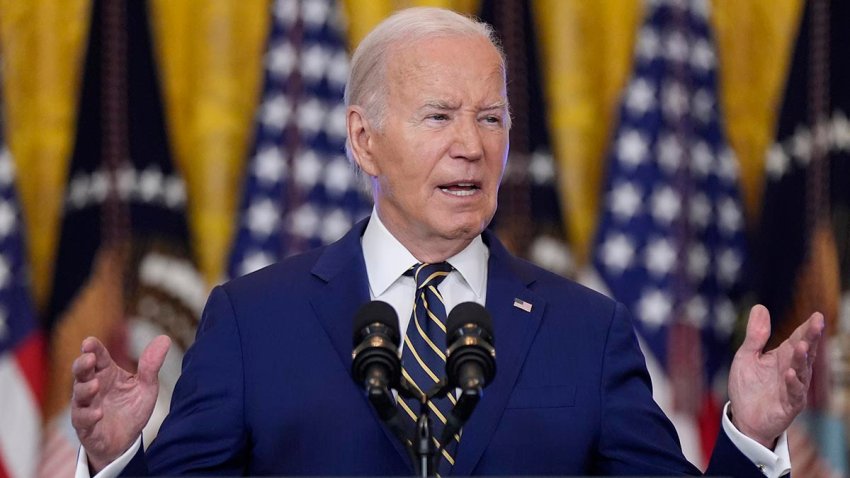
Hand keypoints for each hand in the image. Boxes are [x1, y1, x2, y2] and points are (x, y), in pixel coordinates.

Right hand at [71, 335, 170, 472]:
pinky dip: (88, 416)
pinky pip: (82, 420)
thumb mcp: (146, 386)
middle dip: (82, 364)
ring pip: (78, 395)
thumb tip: (165, 338)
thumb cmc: (132, 409)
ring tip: (95, 385)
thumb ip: (151, 365)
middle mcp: (93, 387)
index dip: (93, 348)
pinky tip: (98, 413)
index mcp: (106, 373)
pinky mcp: (85, 426)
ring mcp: (86, 406)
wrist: (126, 441)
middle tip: (88, 358)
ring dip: (85, 389)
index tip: (89, 342)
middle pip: (81, 372)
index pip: (98, 357)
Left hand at [727, 305, 823, 447]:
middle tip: (818, 323)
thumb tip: (760, 307)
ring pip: (802, 371)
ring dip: (802, 359)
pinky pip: (794, 393)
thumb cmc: (748, 386)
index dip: (807, 328)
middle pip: (804, 351)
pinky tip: (790, 373)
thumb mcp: (746, 356)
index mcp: (783, 356)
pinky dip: (793, 383)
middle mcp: (792, 369)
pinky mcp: (789, 404)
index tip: (817, 315)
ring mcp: (793, 387)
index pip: (797, 338)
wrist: (743, 417)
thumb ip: (755, 335)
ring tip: (802, 346)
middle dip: (811, 338)